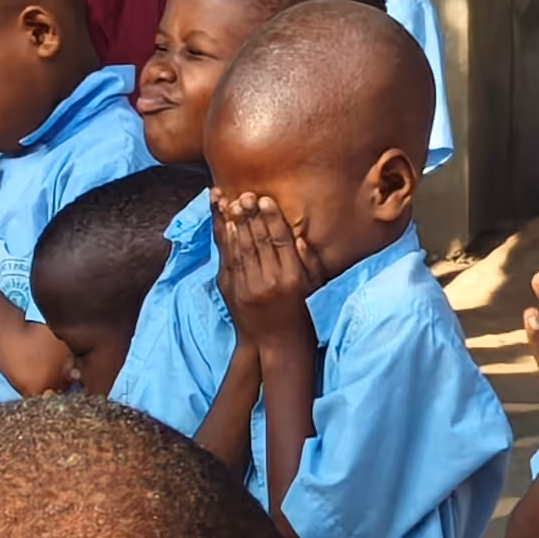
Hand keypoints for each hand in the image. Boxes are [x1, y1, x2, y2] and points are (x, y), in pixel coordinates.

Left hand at [213, 189, 317, 348]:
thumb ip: (309, 261)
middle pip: (257, 241)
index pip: (279, 241)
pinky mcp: (231, 291)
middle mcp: (268, 281)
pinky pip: (227, 260)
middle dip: (250, 215)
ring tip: (232, 201)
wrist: (273, 343)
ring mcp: (247, 287)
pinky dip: (225, 239)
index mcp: (291, 278)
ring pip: (239, 248)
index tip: (265, 200)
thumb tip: (299, 237)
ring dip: (235, 223)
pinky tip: (225, 223)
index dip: (271, 219)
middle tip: (245, 194)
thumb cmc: (300, 312)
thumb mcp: (313, 287)